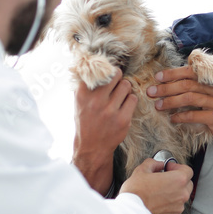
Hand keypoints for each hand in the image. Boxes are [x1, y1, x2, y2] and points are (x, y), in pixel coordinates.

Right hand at [72, 69, 137, 192]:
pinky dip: (130, 100)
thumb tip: (93, 66)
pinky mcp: (123, 119)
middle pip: (116, 75)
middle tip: (116, 83)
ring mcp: (110, 110)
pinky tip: (124, 105)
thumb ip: (86, 86)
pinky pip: (133, 98)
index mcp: (82, 94)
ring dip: (125, 88)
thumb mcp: (79, 102)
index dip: (105, 70)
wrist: (92, 147)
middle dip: (118, 77)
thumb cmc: (86, 121)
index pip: (98, 70)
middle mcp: (96, 101)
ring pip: (126, 85)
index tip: (107, 72)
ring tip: (120, 95)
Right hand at [120, 159, 194, 213]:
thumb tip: (158, 164)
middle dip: (178, 180)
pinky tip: (157, 202)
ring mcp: (178, 207)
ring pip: (181, 197)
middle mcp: (182, 194)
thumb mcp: (141, 171)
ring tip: (159, 191)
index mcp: (178, 180)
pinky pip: (175, 207)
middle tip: (165, 179)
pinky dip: (169, 204)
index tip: (168, 168)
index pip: (187, 170)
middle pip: (187, 184)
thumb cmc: (136, 193)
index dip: (178, 167)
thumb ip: (153, 164)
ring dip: (174, 192)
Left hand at [147, 66, 212, 157]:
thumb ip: (203, 85)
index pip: (192, 71)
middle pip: (188, 84)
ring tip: (158, 105)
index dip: (173, 73)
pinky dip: (180, 117)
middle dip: (167, 87)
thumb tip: (177, 79)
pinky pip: (194, 115)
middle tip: (152, 92)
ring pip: (189, 98)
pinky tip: (172, 119)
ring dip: (170, 101)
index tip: (158, 77)